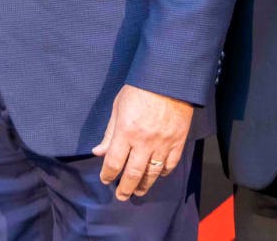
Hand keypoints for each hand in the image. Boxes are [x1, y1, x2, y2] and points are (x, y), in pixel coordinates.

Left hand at [91, 85, 193, 200]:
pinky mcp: (178, 142)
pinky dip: (163, 173)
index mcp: (126, 132)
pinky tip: (157, 176)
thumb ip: (109, 132)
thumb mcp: (118, 107)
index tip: (105, 179)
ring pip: (152, 173)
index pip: (114, 162)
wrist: (168, 80)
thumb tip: (98, 151)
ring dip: (144, 185)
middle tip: (121, 196)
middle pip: (133, 174)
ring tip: (138, 191)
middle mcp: (144, 142)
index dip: (108, 174)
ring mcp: (163, 144)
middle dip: (125, 188)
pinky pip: (170, 164)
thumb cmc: (139, 89)